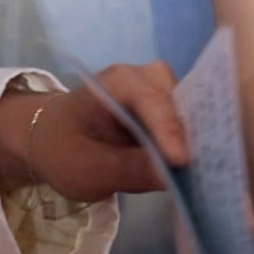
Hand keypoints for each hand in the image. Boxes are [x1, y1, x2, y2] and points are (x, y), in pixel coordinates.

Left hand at [0, 61, 189, 201]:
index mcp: (120, 81)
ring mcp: (157, 90)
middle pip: (179, 101)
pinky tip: (196, 166)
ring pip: (187, 111)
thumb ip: (130, 170)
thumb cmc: (61, 150)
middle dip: (192, 132)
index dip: (169, 131)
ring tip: (206, 168)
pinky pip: (183, 122)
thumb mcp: (87, 170)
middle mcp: (145, 77)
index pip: (152, 102)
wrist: (46, 138)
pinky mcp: (163, 108)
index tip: (183, 161)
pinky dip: (190, 142)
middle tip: (208, 166)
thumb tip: (173, 176)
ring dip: (196, 139)